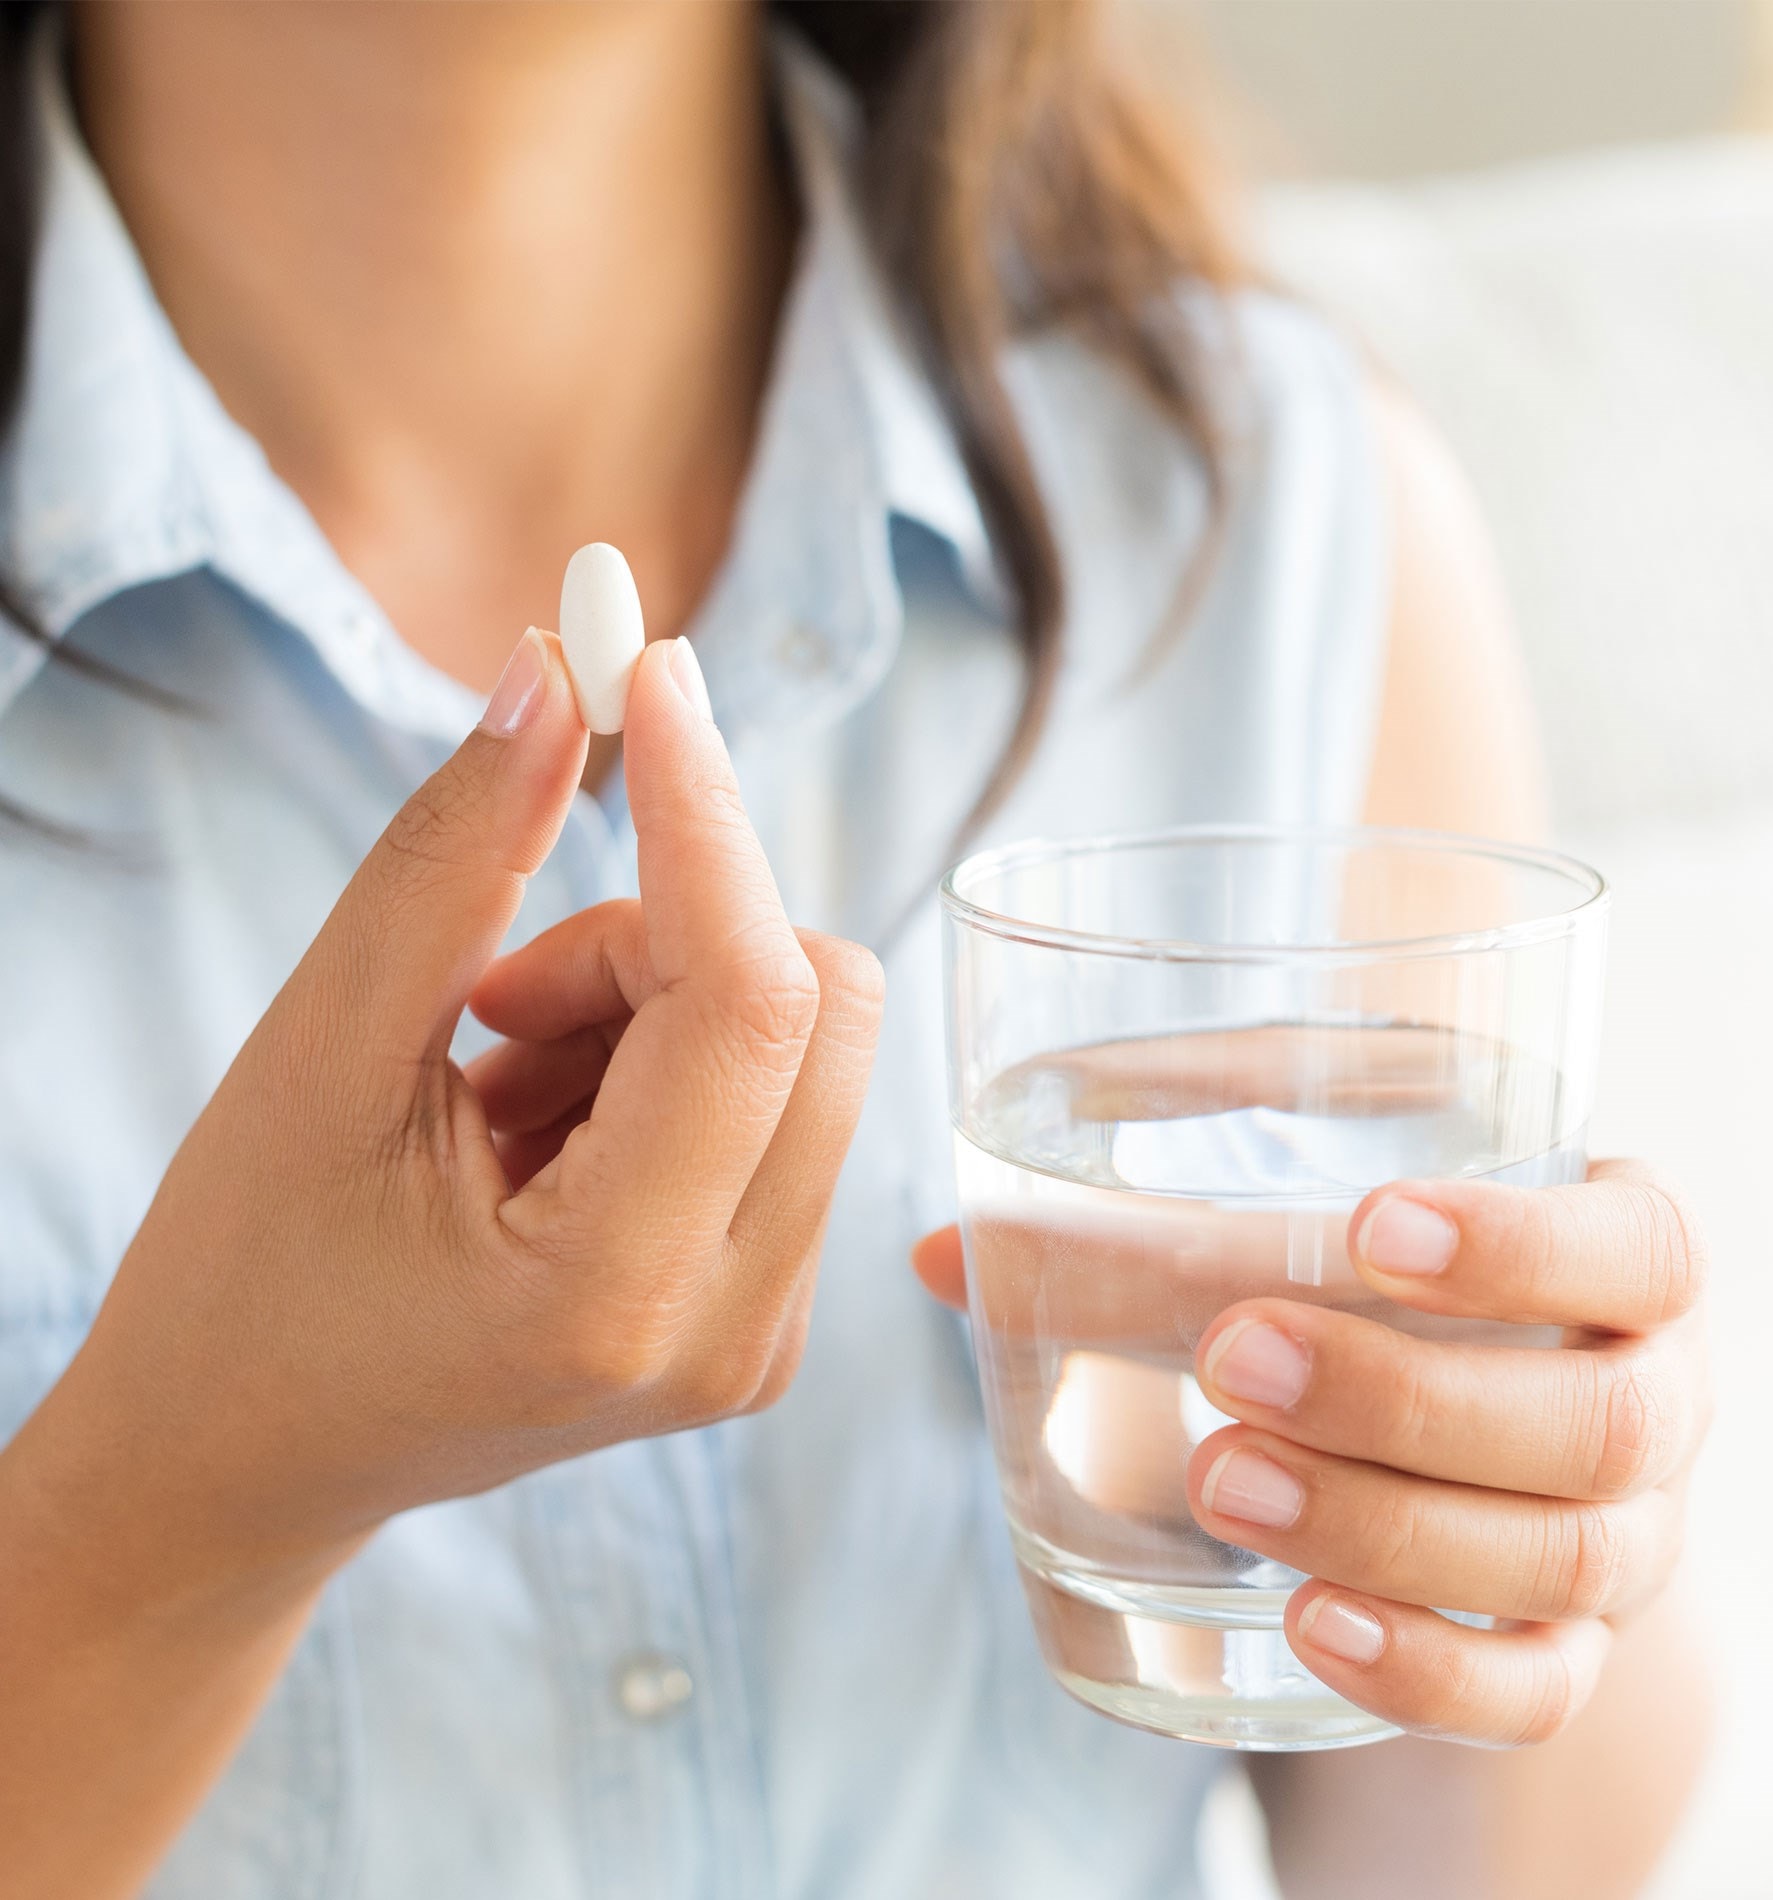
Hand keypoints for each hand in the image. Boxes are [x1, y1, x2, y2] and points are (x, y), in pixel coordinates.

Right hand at [39, 629, 881, 1591]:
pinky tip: (547, 1126)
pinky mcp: (769, 1308)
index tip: (646, 667)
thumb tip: (560, 675)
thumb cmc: (246, 1278)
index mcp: (612, 1293)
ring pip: (808, 1037)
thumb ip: (452, 861)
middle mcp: (733, 1329)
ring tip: (499, 1085)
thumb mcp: (320, 1055)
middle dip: (664, 935)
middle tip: (501, 993)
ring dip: (655, 1001)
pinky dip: (672, 1058)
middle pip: (817, 1003)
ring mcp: (767, 1331)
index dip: (707, 812)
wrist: (250, 1465)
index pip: (745, 1002)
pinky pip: (786, 1095)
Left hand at [913, 1160, 1709, 1746]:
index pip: (1641, 1247)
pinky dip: (1422, 1667)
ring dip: (1384, 1525)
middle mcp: (1652, 1401)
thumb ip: (1148, 1204)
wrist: (1464, 1424)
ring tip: (1219, 1479)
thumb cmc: (1372, 1278)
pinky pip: (1529, 1693)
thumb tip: (945, 1258)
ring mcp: (1622, 1543)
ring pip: (1561, 1561)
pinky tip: (1307, 1624)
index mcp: (1619, 1255)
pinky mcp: (1564, 1652)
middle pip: (1600, 1424)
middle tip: (1232, 1356)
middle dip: (1406, 1396)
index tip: (1371, 1229)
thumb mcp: (1300, 1205)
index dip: (1526, 1244)